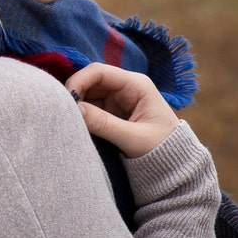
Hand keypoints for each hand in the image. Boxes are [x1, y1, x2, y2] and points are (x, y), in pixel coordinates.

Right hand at [64, 63, 178, 158]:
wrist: (175, 165)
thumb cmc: (163, 149)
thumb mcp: (134, 138)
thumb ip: (104, 124)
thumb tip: (75, 110)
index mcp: (136, 85)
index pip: (100, 72)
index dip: (79, 80)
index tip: (65, 98)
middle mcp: (125, 87)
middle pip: (91, 80)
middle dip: (75, 93)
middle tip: (62, 111)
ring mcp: (118, 99)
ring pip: (88, 94)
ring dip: (77, 104)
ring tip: (67, 118)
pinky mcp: (112, 112)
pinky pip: (90, 107)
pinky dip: (81, 113)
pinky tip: (75, 123)